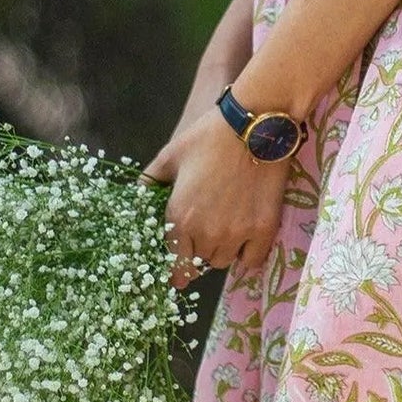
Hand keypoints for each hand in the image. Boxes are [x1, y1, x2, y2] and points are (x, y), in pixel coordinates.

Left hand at [145, 109, 288, 287]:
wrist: (254, 128)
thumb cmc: (208, 138)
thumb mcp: (170, 156)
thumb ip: (150, 180)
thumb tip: (137, 195)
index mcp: (179, 218)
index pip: (175, 262)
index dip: (176, 269)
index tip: (178, 274)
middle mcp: (206, 234)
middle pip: (200, 262)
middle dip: (199, 251)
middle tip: (204, 233)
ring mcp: (237, 234)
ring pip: (224, 261)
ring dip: (221, 251)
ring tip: (225, 232)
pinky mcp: (263, 230)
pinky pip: (251, 261)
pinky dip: (246, 255)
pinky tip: (245, 241)